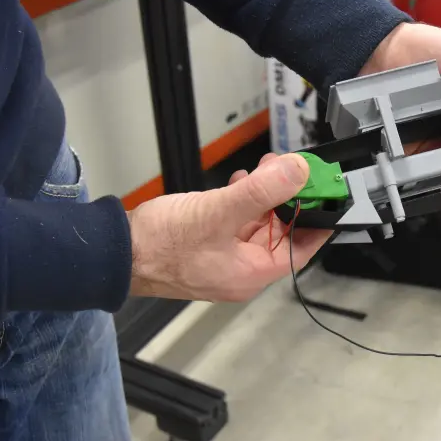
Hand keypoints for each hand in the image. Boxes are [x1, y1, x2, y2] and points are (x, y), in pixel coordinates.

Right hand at [127, 153, 331, 301]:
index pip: (301, 249)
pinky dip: (242, 201)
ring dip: (264, 197)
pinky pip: (234, 224)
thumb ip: (261, 192)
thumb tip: (299, 173)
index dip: (316, 220)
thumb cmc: (160, 243)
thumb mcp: (218, 212)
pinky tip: (237, 181)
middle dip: (287, 199)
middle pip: (279, 234)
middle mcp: (240, 271)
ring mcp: (221, 260)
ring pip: (256, 225)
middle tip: (291, 168)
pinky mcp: (205, 246)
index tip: (326, 193)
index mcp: (250, 273)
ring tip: (265, 167)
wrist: (113, 252)